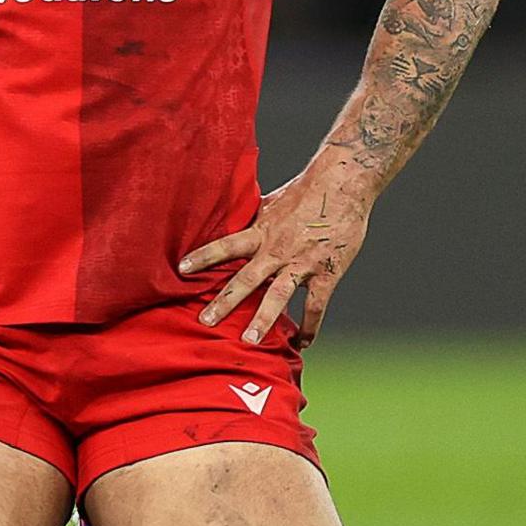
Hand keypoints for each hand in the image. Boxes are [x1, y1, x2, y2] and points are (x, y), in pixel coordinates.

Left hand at [179, 171, 371, 349]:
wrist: (343, 183)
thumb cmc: (306, 190)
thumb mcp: (270, 202)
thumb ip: (251, 219)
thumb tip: (228, 221)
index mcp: (262, 230)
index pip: (226, 245)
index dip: (204, 256)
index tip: (182, 269)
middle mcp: (278, 249)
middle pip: (246, 279)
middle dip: (224, 302)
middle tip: (205, 322)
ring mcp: (302, 262)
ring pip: (279, 295)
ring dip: (263, 319)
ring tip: (249, 341)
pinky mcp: (327, 273)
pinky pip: (315, 305)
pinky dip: (309, 326)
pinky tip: (302, 342)